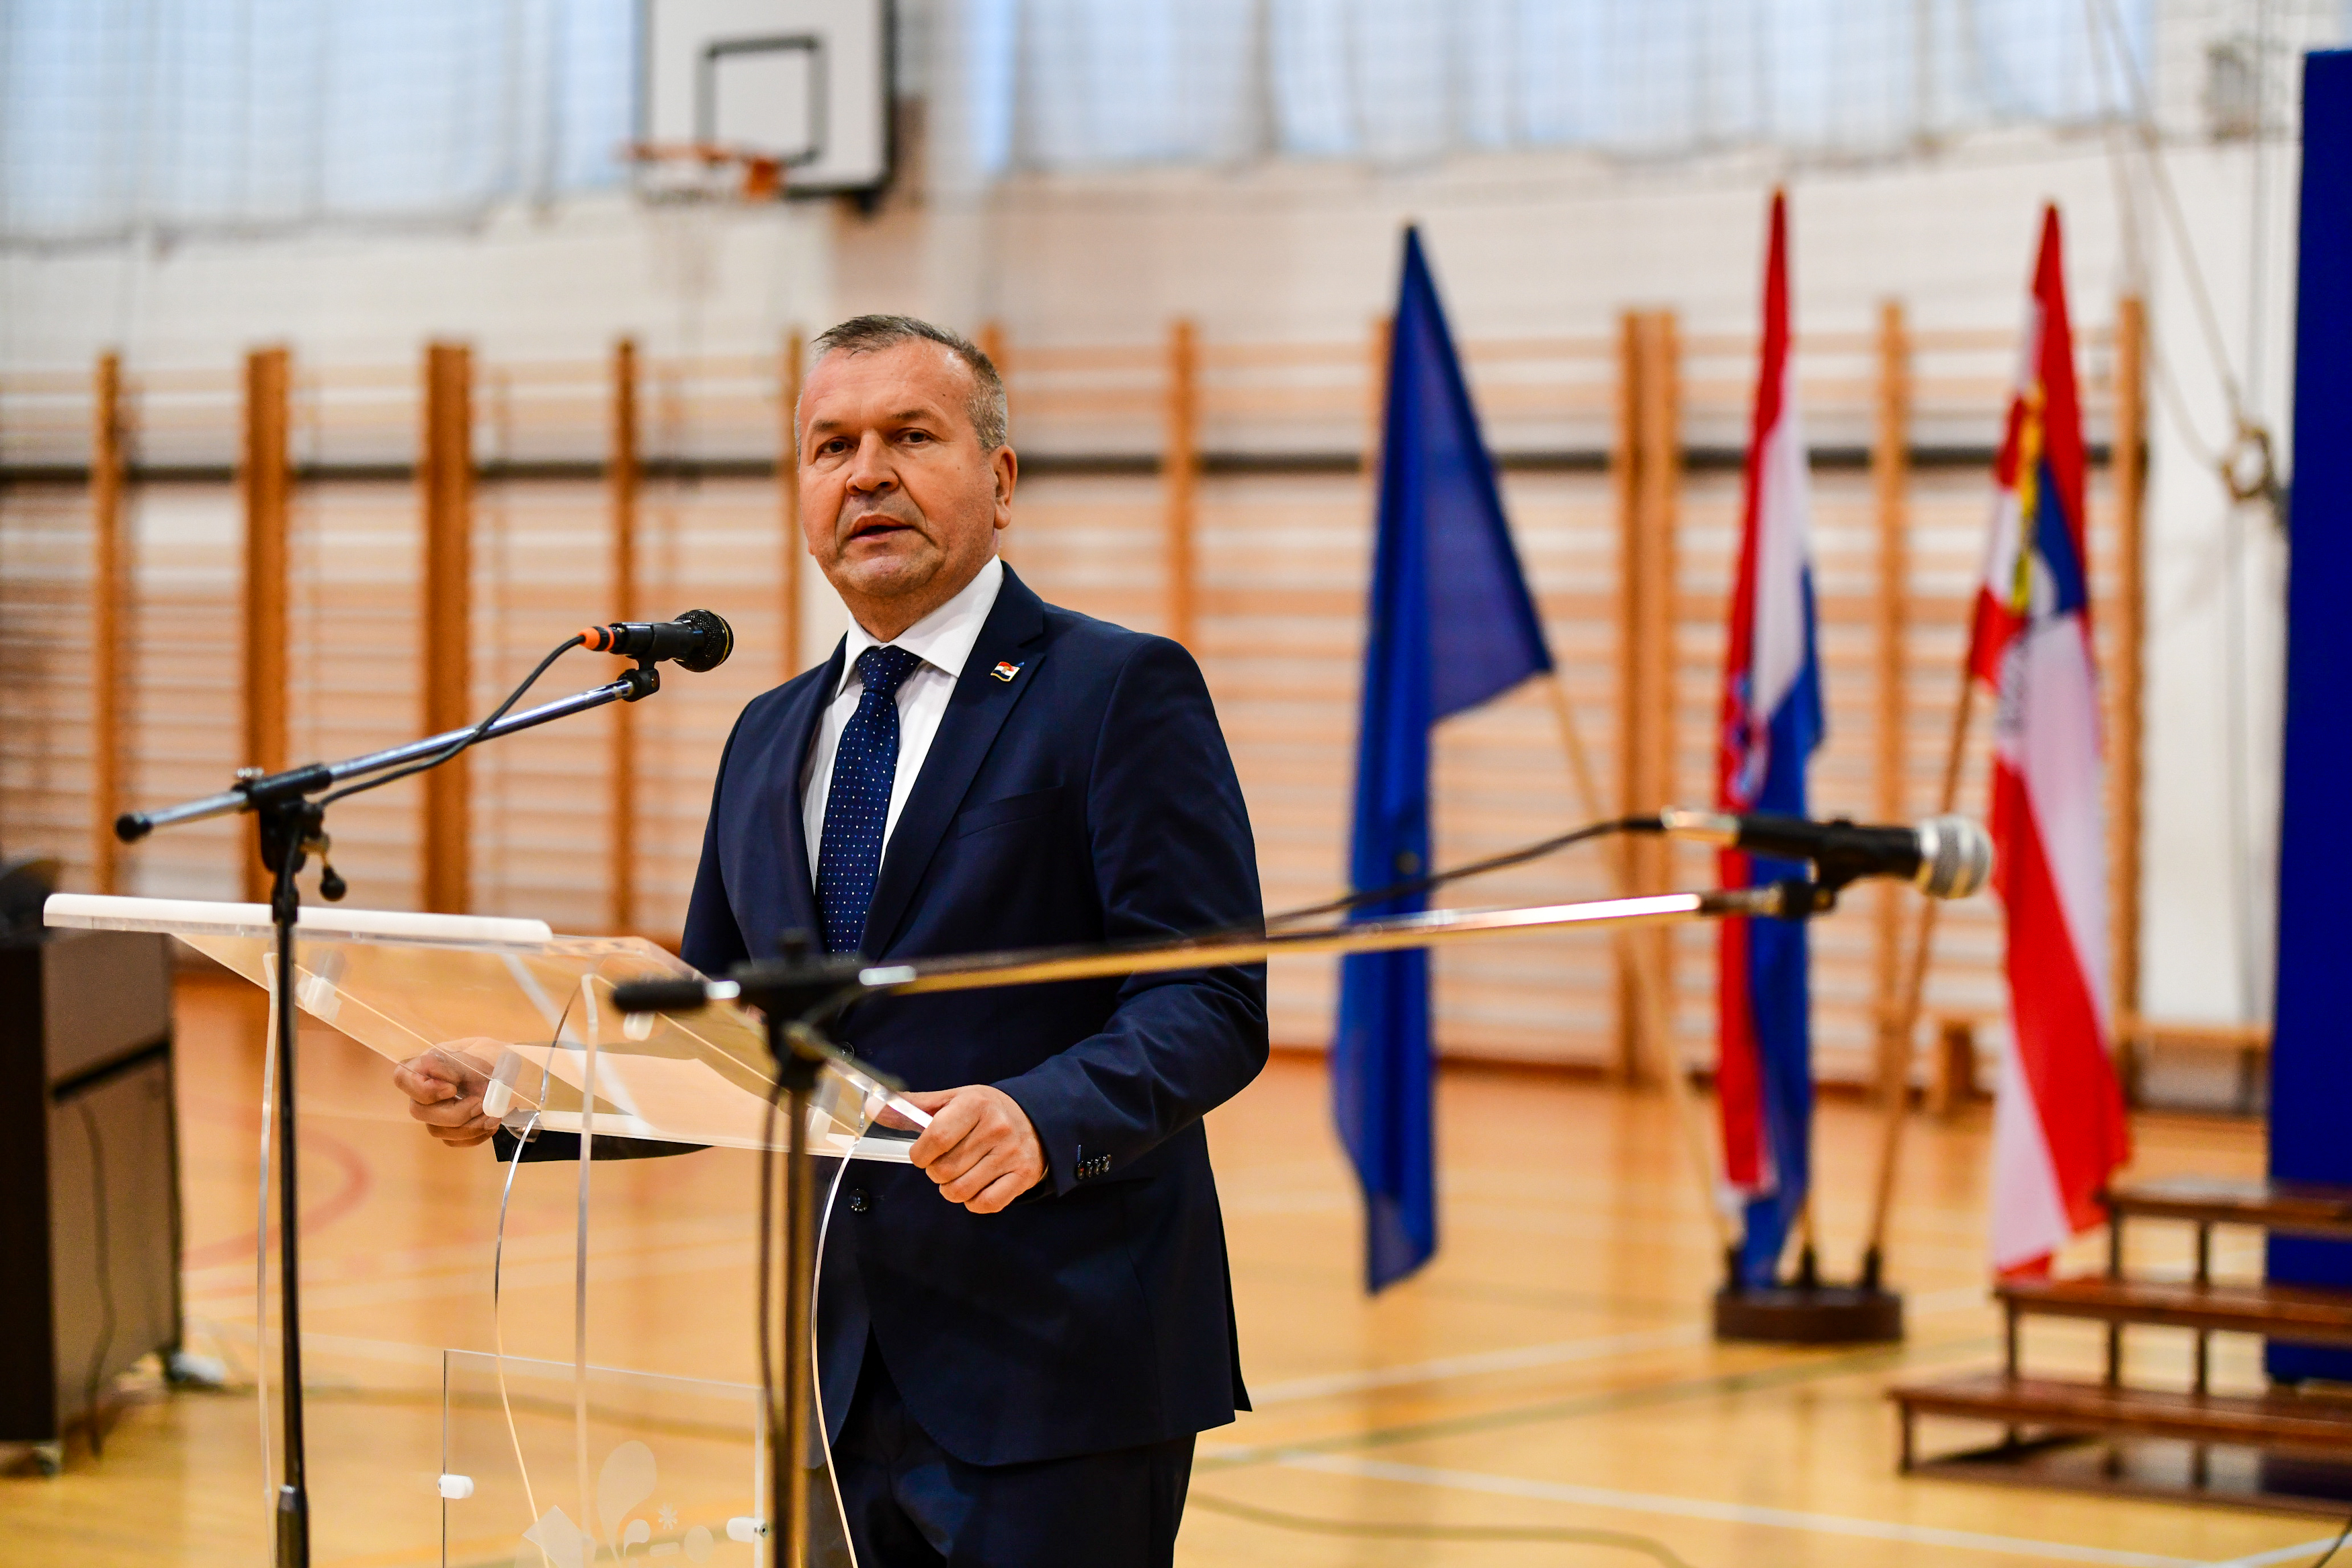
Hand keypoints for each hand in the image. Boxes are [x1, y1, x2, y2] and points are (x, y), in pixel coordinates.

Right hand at [391, 1042, 503, 1147]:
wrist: (515, 1073)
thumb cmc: (495, 1057)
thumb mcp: (482, 1051)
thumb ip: (460, 1063)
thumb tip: (445, 1080)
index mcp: (429, 1064)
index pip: (402, 1077)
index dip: (423, 1089)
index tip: (453, 1089)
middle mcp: (426, 1089)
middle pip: (418, 1111)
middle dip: (454, 1113)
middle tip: (480, 1104)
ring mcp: (436, 1111)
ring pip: (436, 1130)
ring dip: (468, 1127)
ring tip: (492, 1114)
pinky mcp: (449, 1128)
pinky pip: (452, 1141)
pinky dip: (474, 1136)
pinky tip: (491, 1123)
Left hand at [892, 1085, 1044, 1213]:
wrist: (1038, 1119)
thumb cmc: (986, 1111)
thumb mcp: (953, 1099)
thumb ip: (913, 1107)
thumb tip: (872, 1107)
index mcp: (975, 1104)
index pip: (936, 1138)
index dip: (920, 1154)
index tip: (922, 1154)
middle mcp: (997, 1128)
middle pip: (944, 1170)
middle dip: (935, 1172)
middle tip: (944, 1163)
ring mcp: (1012, 1154)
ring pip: (961, 1191)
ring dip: (951, 1189)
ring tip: (958, 1175)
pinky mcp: (1024, 1176)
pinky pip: (985, 1204)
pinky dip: (973, 1202)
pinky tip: (976, 1186)